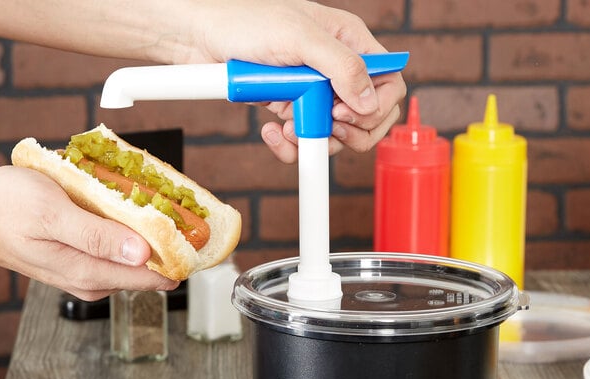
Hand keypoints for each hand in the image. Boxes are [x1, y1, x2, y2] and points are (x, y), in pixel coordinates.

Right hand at [0, 166, 177, 300]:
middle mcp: (95, 280)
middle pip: (149, 268)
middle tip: (179, 211)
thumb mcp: (53, 215)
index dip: (180, 256)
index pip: (154, 277)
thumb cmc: (7, 208)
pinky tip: (128, 211)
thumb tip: (142, 253)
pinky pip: (119, 249)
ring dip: (149, 234)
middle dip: (168, 242)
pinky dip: (130, 231)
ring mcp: (90, 271)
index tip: (198, 234)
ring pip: (135, 257)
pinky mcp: (85, 259)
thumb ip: (97, 237)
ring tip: (156, 206)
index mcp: (91, 274)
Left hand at [190, 0, 406, 162]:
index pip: (388, 83)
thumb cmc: (246, 21)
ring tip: (288, 127)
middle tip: (326, 127)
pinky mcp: (293, 109)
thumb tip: (369, 101)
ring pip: (337, 136)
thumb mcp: (300, 37)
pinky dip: (291, 146)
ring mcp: (315, 93)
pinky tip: (273, 131)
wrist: (200, 37)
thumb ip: (341, 66)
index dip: (376, 106)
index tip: (344, 113)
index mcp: (349, 42)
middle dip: (350, 131)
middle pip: (369, 116)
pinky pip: (305, 140)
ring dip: (315, 140)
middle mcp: (337, 69)